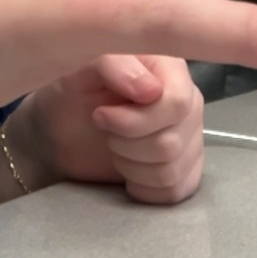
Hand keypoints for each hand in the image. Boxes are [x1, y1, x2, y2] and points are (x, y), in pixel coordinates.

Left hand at [13, 55, 203, 204]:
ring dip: (130, 166)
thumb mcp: (82, 70)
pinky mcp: (186, 171)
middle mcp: (190, 104)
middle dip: (125, 144)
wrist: (63, 130)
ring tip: (116, 148)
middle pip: (171, 143)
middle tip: (105, 131)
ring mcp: (191, 140)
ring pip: (170, 172)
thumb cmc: (74, 94)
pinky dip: (142, 188)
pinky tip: (128, 171)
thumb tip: (151, 90)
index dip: (136, 119)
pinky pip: (174, 191)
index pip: (177, 103)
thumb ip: (116, 65)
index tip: (101, 114)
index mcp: (172, 72)